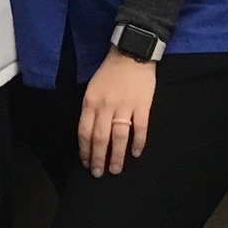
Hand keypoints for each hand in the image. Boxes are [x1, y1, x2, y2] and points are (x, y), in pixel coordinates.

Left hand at [78, 51, 156, 176]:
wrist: (131, 53)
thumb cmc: (109, 73)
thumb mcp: (92, 89)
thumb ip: (91, 110)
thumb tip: (90, 135)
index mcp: (91, 102)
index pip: (84, 132)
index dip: (84, 150)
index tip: (86, 163)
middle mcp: (106, 106)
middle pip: (100, 138)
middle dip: (98, 159)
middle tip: (99, 173)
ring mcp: (125, 106)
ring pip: (118, 137)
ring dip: (116, 156)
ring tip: (116, 170)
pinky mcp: (142, 105)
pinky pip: (140, 128)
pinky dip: (138, 143)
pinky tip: (135, 153)